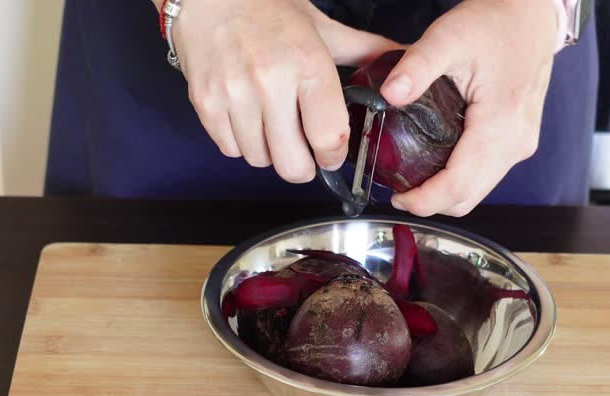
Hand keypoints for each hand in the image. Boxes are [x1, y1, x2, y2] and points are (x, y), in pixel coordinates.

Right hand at [169, 0, 399, 182]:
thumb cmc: (267, 9)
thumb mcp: (321, 27)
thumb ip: (364, 51)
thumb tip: (404, 60)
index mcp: (306, 64)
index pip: (328, 136)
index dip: (333, 156)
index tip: (332, 153)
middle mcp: (269, 82)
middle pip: (292, 164)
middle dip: (303, 165)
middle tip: (303, 150)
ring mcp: (234, 95)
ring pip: (260, 160)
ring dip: (270, 152)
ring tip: (273, 126)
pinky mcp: (206, 103)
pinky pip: (231, 150)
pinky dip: (242, 144)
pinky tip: (248, 120)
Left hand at [379, 0, 556, 216]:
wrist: (530, 15)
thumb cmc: (496, 23)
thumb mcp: (448, 37)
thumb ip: (416, 66)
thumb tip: (389, 94)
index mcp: (502, 124)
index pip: (459, 186)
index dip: (425, 201)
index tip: (397, 197)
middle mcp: (517, 143)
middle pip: (469, 198)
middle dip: (430, 203)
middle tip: (398, 192)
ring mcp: (520, 145)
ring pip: (478, 191)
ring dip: (444, 194)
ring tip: (412, 179)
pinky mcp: (518, 142)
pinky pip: (486, 176)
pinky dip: (459, 180)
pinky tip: (435, 165)